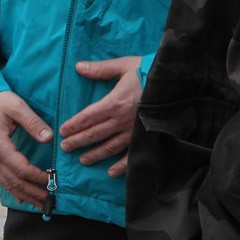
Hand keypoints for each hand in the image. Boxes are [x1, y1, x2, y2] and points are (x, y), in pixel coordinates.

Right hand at [0, 91, 53, 207]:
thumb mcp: (15, 106)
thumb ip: (32, 122)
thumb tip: (49, 138)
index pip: (21, 169)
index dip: (37, 177)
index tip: (51, 181)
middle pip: (14, 182)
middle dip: (33, 193)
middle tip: (49, 201)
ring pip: (7, 183)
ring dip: (25, 195)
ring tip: (40, 204)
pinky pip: (1, 178)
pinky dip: (13, 190)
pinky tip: (22, 197)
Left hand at [59, 55, 141, 176]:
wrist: (176, 84)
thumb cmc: (148, 72)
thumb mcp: (123, 66)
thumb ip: (100, 69)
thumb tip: (78, 67)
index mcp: (114, 102)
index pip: (88, 117)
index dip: (74, 125)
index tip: (62, 132)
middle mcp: (122, 120)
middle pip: (95, 134)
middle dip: (78, 141)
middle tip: (65, 148)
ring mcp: (134, 132)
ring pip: (110, 147)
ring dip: (95, 154)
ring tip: (83, 160)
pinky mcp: (146, 138)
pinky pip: (131, 155)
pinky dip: (121, 166)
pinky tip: (111, 172)